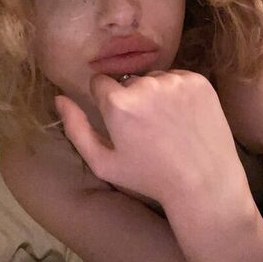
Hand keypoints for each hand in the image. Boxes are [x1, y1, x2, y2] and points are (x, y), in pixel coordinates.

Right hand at [55, 70, 247, 205]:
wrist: (204, 183)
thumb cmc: (149, 177)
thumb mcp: (103, 162)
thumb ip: (76, 128)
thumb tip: (59, 97)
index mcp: (118, 102)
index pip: (100, 82)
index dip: (107, 101)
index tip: (120, 120)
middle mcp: (146, 84)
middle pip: (129, 80)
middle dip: (132, 98)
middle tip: (146, 128)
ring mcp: (175, 80)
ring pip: (154, 78)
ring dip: (156, 94)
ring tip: (167, 125)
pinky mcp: (199, 81)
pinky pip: (178, 78)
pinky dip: (178, 93)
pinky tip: (184, 118)